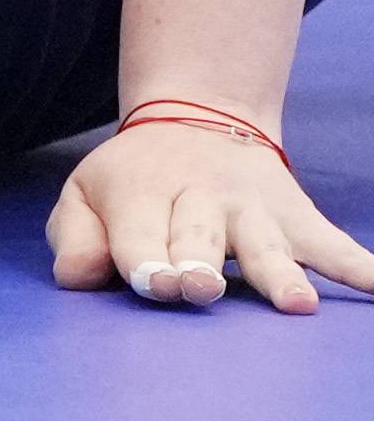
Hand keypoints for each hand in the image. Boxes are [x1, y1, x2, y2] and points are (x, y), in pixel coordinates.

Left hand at [49, 122, 373, 311]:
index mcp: (141, 191)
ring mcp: (251, 205)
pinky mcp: (293, 214)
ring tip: (297, 305)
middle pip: (197, 237)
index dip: (145, 262)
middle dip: (199, 263)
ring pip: (265, 242)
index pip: (137, 235)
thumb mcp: (87, 196)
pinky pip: (328, 241)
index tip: (157, 285)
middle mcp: (198, 196)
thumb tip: (75, 278)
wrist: (195, 114)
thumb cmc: (133, 183)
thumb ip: (75, 237)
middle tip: (202, 287)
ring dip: (279, 272)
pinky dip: (356, 264)